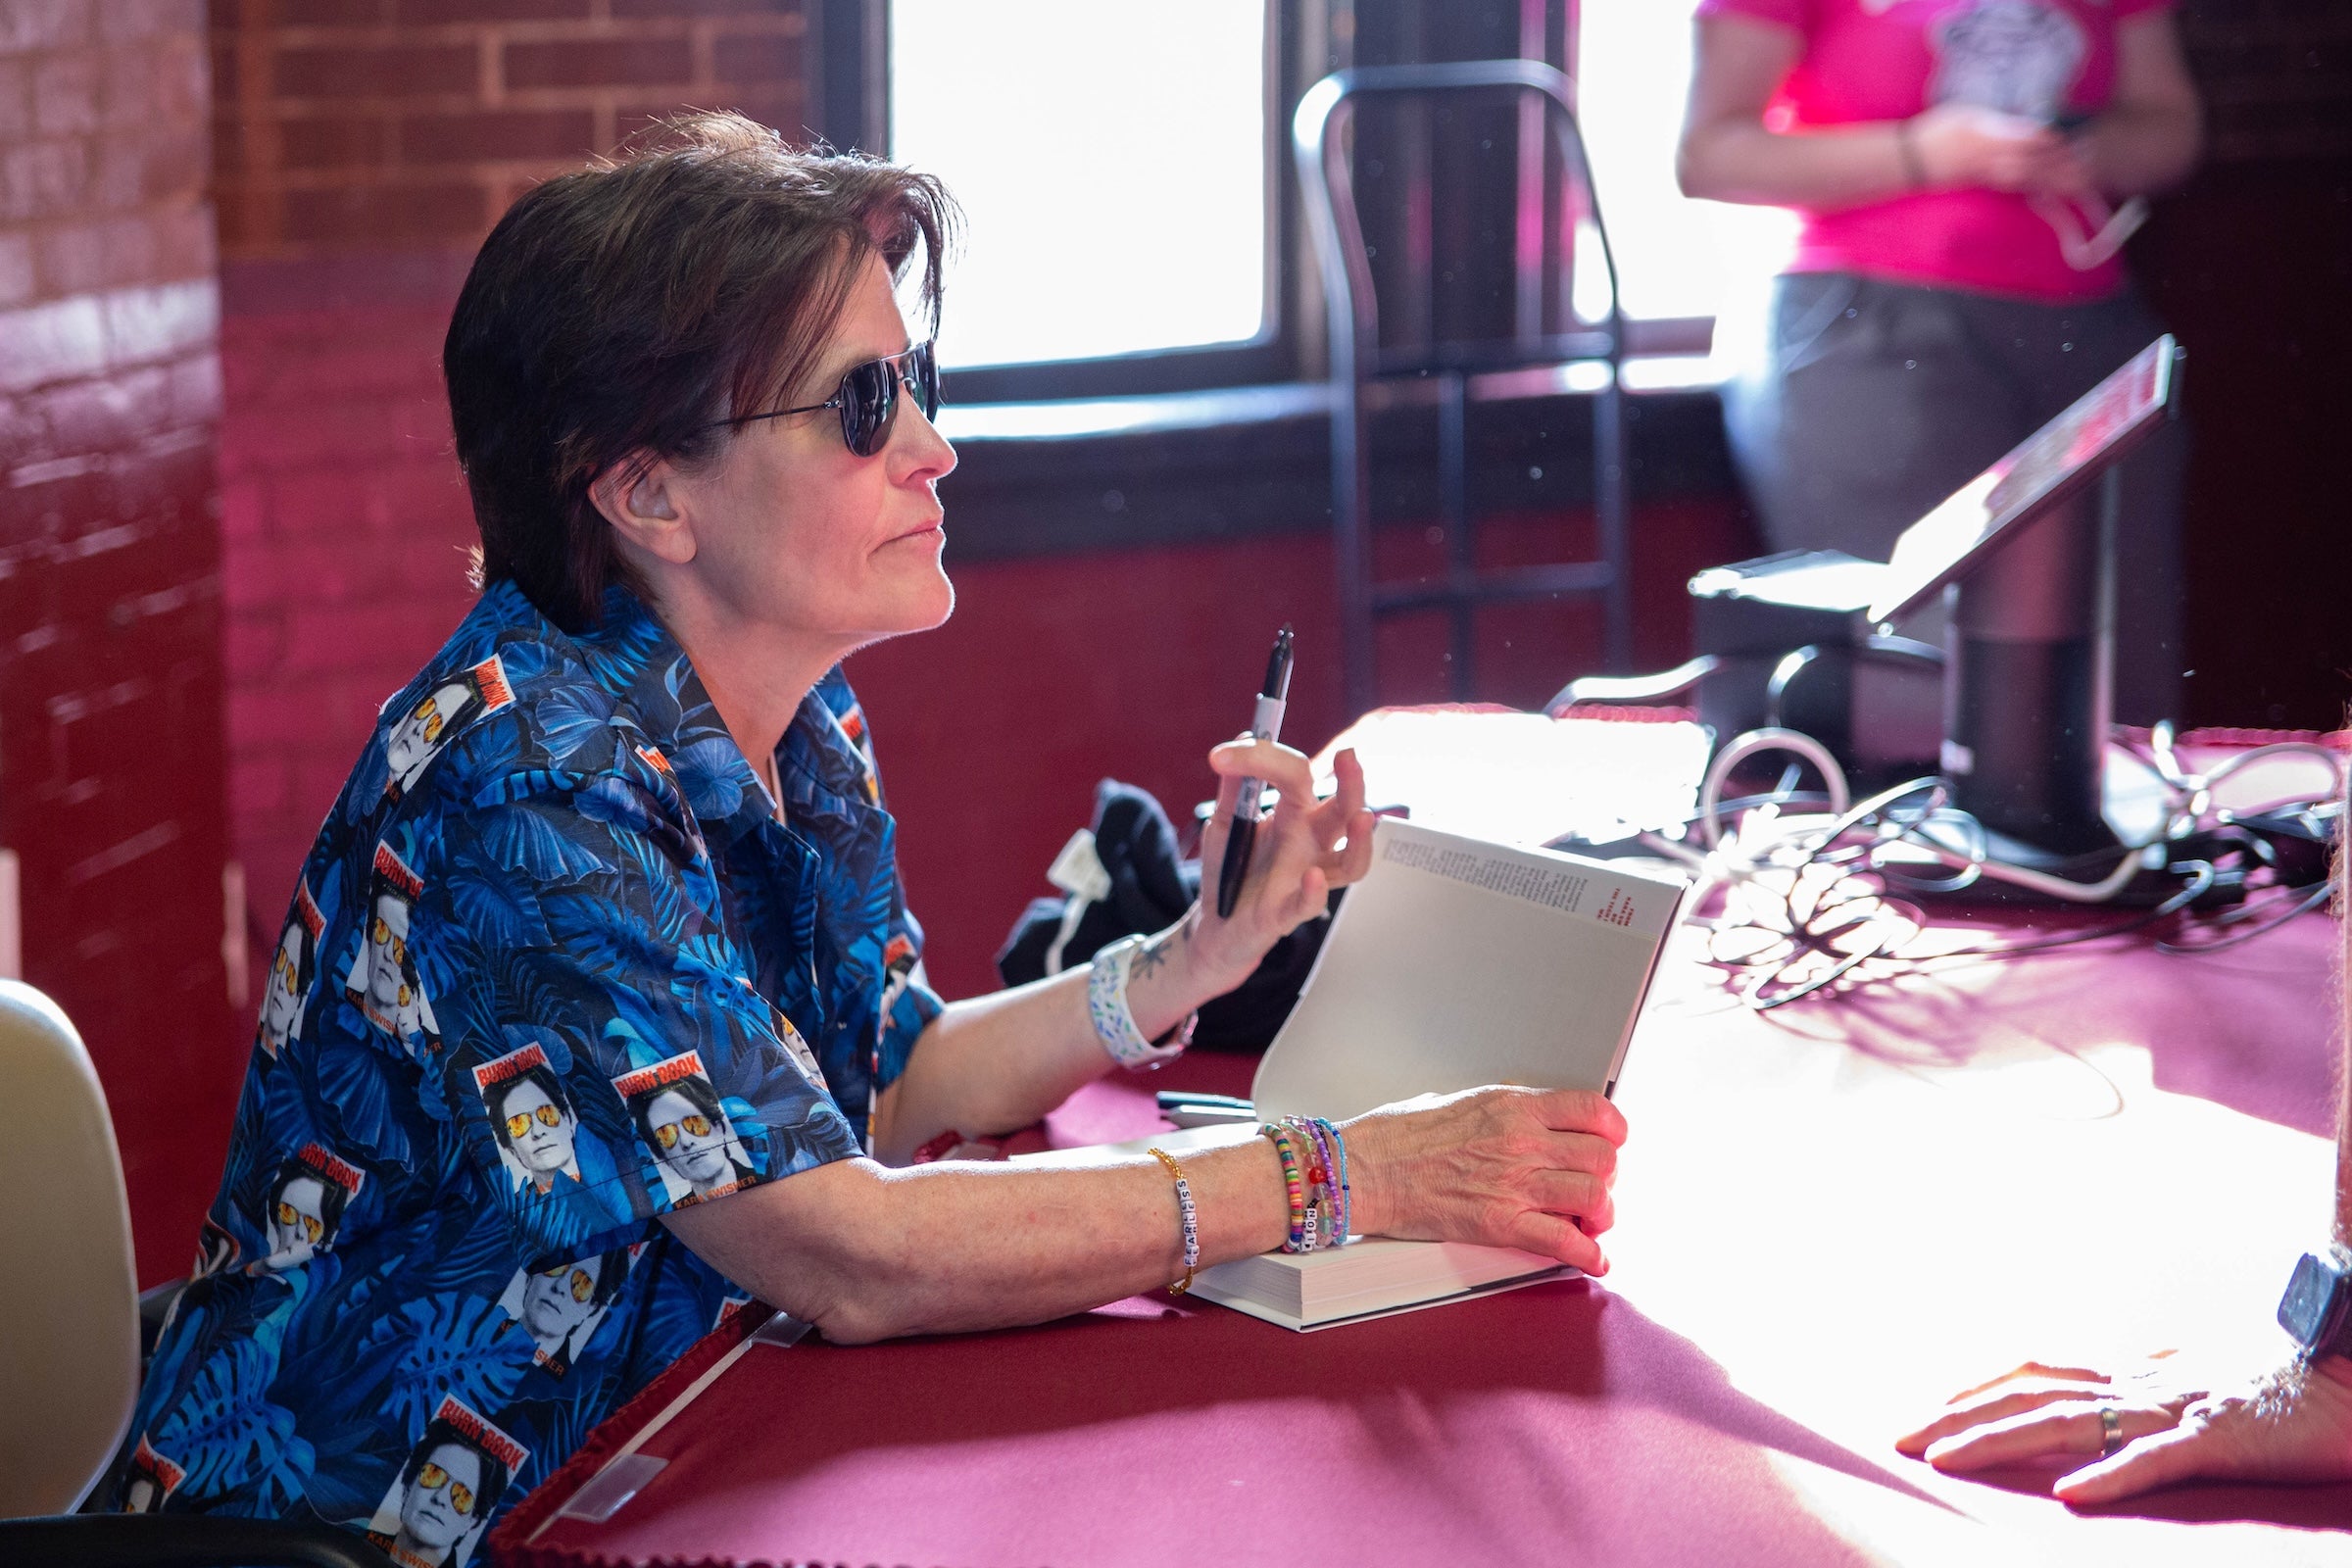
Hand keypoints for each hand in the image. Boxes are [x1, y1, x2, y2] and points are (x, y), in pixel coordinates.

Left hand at [1188, 739, 1374, 994]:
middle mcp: (1309, 843)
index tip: (1221, 756)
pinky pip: (1310, 904)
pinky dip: (1314, 892)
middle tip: (1348, 757)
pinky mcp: (1286, 912)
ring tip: (1361, 818)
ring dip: (1359, 841)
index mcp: (1294, 814)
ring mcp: (1304, 878)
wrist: (1214, 924)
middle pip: (1344, 812)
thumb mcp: (1224, 821)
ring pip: (1350, 862)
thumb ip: (1233, 785)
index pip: (1297, 775)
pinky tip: (1312, 877)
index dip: (1265, 757)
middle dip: (1352, 785)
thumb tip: (1244, 736)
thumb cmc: (1230, 869)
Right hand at [1342, 1084, 1628, 1274]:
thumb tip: (1531, 1116)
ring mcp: (1513, 1183)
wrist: (1363, 1169)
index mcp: (1513, 1106)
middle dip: (1607, 1174)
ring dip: (1600, 1213)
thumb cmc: (1398, 1136)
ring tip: (1590, 1220)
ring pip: (1594, 1197)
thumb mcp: (1462, 1100)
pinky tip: (1594, 1259)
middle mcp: (1521, 1142)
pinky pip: (1564, 1241)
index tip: (1611, 1139)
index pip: (1593, 1109)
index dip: (1613, 1128)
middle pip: (1602, 1156)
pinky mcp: (1499, 1223)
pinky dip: (1589, 1255)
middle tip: (1594, 1184)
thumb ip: (1506, 1109)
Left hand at [1896, 1350, 2351, 1502]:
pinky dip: (2107, 1478)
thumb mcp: (2198, 1377)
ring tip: (1944, 1463)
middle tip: (1900, 1441)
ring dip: (1998, 1443)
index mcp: (2131, 1373)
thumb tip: (2139, 1361)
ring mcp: (2170, 1410)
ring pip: (2067, 1423)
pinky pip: (2152, 1462)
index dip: (1976, 1388)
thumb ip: (2158, 1373)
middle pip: (2027, 1395)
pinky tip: (2067, 1497)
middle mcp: (2136, 1384)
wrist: (2345, 1379)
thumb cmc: (2273, 1384)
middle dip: (1958, 1418)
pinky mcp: (2213, 1441)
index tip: (1926, 1409)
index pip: (2035, 1372)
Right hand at [1908, 104, 2091, 196]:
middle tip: (2083, 169)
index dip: (2048, 141)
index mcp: (1988, 135)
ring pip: (2025, 177)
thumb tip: (2020, 123)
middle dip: (2058, 166)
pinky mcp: (1980, 182)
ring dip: (2051, 181)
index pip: (2027, 139)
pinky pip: (2011, 186)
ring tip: (2073, 184)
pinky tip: (2044, 189)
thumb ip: (1994, 119)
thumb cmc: (1934, 130)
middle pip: (2032, 161)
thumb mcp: (1965, 112)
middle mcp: (1990, 156)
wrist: (1909, 159)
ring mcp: (1985, 172)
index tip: (2062, 140)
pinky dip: (2031, 187)